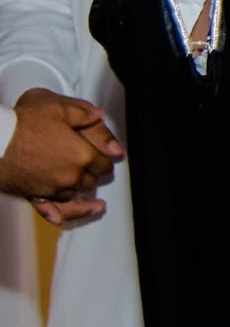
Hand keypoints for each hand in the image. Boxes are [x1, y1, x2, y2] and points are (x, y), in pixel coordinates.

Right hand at [0, 89, 122, 212]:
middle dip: (94, 175)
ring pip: (73, 196)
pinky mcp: (32, 195)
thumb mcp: (60, 108)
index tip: (108, 159)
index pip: (104, 163)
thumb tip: (99, 116)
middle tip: (95, 171)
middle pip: (90, 182)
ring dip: (79, 192)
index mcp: (81, 154)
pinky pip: (50, 210)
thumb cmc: (25, 122)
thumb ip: (84, 113)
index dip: (107, 160)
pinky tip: (60, 218)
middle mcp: (69, 176)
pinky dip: (57, 214)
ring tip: (86, 193)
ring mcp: (50, 188)